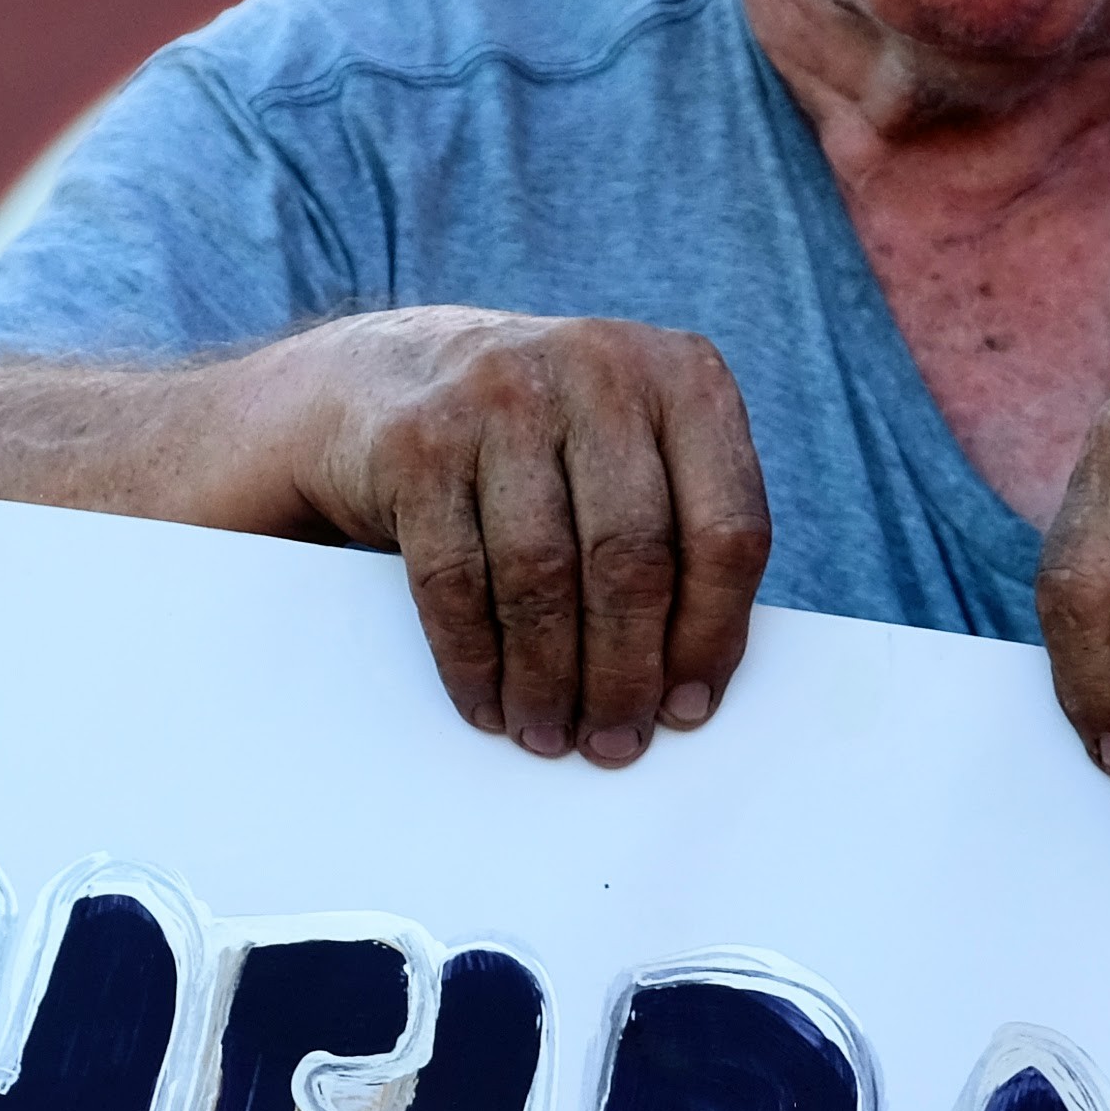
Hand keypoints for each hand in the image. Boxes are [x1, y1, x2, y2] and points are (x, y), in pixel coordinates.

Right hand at [273, 308, 769, 764]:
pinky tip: (488, 702)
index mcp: (682, 376)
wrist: (381, 377)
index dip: (713, 636)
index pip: (728, 528)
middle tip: (614, 741)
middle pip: (632, 559)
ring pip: (541, 575)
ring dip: (547, 680)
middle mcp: (598, 368)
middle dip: (623, 673)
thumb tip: (686, 685)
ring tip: (548, 733)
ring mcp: (500, 395)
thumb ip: (676, 527)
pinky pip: (455, 580)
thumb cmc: (537, 442)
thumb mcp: (626, 446)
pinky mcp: (417, 440)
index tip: (689, 708)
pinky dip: (473, 661)